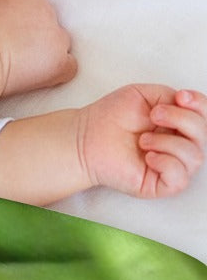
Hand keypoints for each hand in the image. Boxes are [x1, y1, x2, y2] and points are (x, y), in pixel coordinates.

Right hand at [0, 0, 76, 96]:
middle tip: (11, 37)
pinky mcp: (59, 64)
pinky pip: (69, 64)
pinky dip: (59, 66)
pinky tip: (43, 71)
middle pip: (48, 16)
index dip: (22, 1)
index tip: (10, 13)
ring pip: (59, 39)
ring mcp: (57, 39)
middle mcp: (50, 13)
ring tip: (23, 56)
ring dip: (46, 45)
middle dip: (33, 24)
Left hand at [78, 86, 206, 197]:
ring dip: (167, 142)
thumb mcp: (143, 95)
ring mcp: (172, 166)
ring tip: (142, 139)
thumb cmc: (110, 117)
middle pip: (204, 135)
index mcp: (178, 124)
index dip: (200, 105)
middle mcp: (179, 145)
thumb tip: (187, 104)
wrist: (84, 137)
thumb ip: (170, 96)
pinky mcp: (160, 184)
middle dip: (182, 120)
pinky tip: (147, 156)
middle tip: (154, 115)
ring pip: (195, 157)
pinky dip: (166, 163)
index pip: (205, 117)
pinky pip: (180, 178)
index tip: (180, 97)